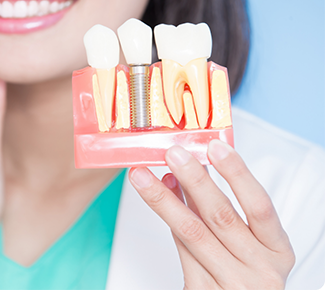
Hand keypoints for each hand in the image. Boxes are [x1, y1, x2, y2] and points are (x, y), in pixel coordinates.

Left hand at [129, 140, 294, 288]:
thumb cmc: (245, 274)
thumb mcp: (248, 244)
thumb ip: (221, 211)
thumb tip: (189, 172)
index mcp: (277, 251)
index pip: (259, 206)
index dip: (238, 174)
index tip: (215, 146)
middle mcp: (259, 269)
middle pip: (221, 216)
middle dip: (194, 180)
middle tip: (172, 154)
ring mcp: (231, 283)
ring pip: (192, 232)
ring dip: (164, 199)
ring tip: (144, 176)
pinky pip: (181, 250)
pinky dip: (168, 221)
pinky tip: (157, 199)